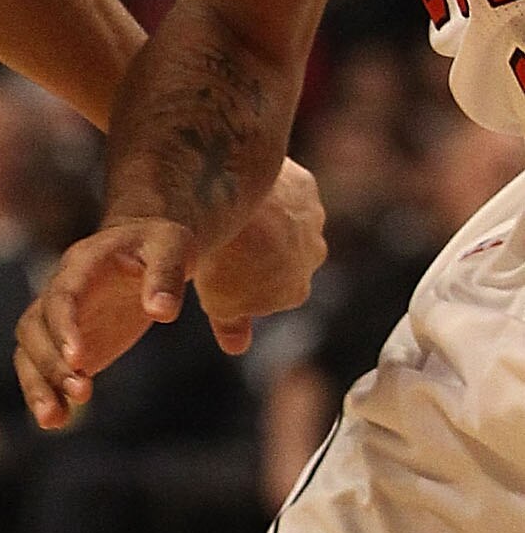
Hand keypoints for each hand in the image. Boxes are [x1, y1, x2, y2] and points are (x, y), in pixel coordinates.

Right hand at [14, 218, 201, 431]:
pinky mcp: (67, 340)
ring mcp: (59, 318)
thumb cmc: (160, 243)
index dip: (64, 326)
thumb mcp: (173, 247)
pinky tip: (59, 421)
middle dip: (51, 363)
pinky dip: (46, 393)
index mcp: (83, 264)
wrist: (144, 245)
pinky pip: (43, 367)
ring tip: (55, 419)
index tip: (79, 359)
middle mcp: (60, 291)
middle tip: (82, 392)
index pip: (61, 295)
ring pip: (29, 351)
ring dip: (37, 384)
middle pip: (34, 327)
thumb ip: (167, 276)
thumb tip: (162, 313)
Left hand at [189, 155, 325, 352]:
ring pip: (289, 223)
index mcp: (295, 292)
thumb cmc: (225, 261)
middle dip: (262, 253)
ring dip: (268, 221)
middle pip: (286, 258)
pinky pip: (287, 189)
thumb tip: (236, 346)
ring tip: (232, 218)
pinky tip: (241, 189)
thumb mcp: (219, 302)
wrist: (238, 207)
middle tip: (226, 245)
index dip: (246, 285)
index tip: (222, 275)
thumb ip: (231, 326)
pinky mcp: (306, 186)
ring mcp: (313, 220)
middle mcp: (315, 257)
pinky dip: (269, 191)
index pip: (274, 294)